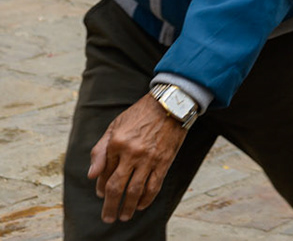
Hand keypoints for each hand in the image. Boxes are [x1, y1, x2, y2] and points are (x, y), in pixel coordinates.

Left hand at [89, 94, 186, 223]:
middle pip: (117, 187)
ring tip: (124, 216)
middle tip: (108, 218)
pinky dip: (147, 198)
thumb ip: (100, 151)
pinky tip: (142, 205)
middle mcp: (131, 153)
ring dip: (128, 206)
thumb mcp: (114, 127)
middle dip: (111, 205)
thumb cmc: (140, 114)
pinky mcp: (164, 161)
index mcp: (116, 143)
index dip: (101, 187)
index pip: (104, 173)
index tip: (101, 195)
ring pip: (135, 190)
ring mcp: (149, 158)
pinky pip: (154, 185)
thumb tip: (92, 176)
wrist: (171, 104)